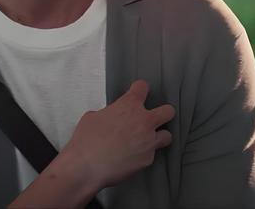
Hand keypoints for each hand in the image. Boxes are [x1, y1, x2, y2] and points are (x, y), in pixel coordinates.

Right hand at [58, 80, 174, 188]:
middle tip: (153, 118)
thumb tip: (110, 118)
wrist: (86, 167)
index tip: (139, 91)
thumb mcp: (93, 117)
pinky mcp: (148, 159)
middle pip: (168, 111)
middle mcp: (144, 121)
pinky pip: (152, 154)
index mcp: (129, 106)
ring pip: (167, 135)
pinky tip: (133, 158)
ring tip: (148, 140)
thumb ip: (108, 113)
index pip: (142, 87)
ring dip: (159, 136)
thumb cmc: (86, 142)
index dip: (140, 88)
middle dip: (163, 113)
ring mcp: (149, 141)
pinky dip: (144, 155)